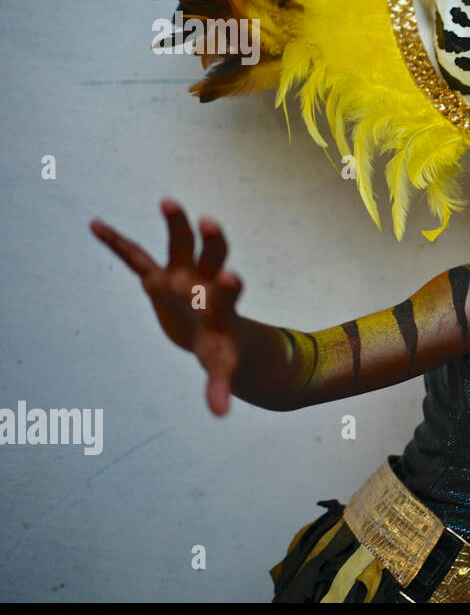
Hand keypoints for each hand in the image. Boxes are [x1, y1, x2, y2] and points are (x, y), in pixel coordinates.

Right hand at [90, 199, 243, 415]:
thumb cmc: (220, 346)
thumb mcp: (220, 365)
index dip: (229, 284)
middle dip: (212, 240)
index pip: (229, 291)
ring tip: (168, 201)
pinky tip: (95, 225)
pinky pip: (134, 256)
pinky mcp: (157, 276)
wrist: (211, 329)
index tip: (230, 277)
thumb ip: (220, 385)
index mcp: (222, 304)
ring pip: (181, 244)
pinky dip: (117, 243)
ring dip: (176, 224)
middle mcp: (205, 281)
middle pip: (212, 255)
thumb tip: (220, 414)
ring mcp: (182, 274)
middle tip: (210, 223)